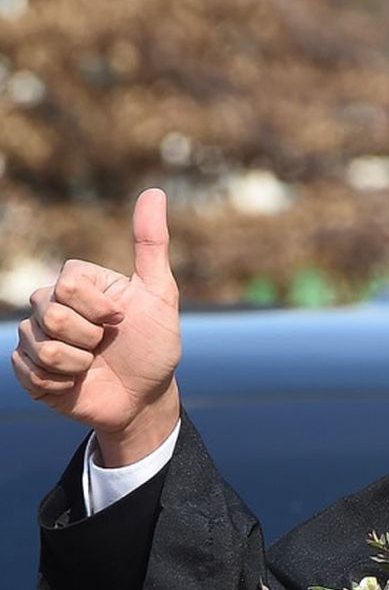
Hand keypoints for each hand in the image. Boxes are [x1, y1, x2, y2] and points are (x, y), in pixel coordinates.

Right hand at [11, 188, 181, 465]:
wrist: (144, 397)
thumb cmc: (155, 344)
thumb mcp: (160, 294)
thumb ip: (151, 244)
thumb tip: (154, 192)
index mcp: (80, 283)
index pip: (67, 283)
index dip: (98, 307)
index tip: (120, 319)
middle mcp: (53, 305)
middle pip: (51, 312)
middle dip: (89, 336)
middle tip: (105, 344)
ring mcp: (37, 337)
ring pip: (40, 343)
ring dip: (77, 362)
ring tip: (93, 364)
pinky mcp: (27, 368)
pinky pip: (29, 370)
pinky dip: (61, 382)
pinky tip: (76, 382)